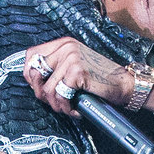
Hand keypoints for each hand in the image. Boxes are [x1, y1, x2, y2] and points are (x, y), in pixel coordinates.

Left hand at [20, 36, 135, 116]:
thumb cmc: (99, 79)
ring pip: (47, 90)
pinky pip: (60, 96)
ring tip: (68, 108)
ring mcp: (72, 59)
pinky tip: (75, 109)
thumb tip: (32, 81)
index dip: (29, 74)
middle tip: (56, 102)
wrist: (123, 84)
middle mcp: (66, 48)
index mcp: (63, 44)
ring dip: (56, 105)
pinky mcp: (78, 72)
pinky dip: (66, 108)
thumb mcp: (75, 66)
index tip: (38, 87)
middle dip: (41, 94)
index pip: (31, 55)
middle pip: (35, 74)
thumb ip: (56, 68)